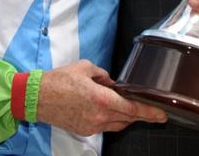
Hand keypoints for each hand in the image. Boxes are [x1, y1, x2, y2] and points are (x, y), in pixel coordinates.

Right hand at [38, 60, 166, 135]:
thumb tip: (112, 82)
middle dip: (141, 115)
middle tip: (154, 112)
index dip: (149, 112)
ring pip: (118, 124)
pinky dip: (113, 120)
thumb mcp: (85, 68)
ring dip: (127, 117)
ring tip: (132, 109)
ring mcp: (92, 125)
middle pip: (128, 118)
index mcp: (101, 99)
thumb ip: (103, 75)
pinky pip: (106, 127)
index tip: (161, 114)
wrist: (37, 97)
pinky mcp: (84, 130)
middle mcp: (99, 116)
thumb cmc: (59, 81)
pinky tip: (112, 111)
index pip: (132, 109)